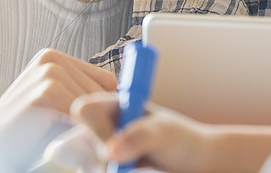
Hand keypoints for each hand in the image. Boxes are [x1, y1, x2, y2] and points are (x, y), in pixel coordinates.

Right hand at [0, 49, 116, 140]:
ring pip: (96, 107)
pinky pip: (85, 117)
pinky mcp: (49, 90)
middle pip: (104, 93)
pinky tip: (61, 144)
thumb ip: (81, 101)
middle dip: (98, 120)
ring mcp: (50, 71)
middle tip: (78, 140)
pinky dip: (82, 136)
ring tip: (61, 140)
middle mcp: (53, 58)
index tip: (103, 130)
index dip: (105, 109)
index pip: (106, 82)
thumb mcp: (54, 109)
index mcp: (55, 59)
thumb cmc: (20, 134)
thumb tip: (126, 107)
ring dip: (88, 130)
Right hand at [72, 92, 214, 172]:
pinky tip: (128, 171)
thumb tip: (110, 152)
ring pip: (85, 161)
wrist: (191, 160)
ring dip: (104, 169)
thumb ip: (139, 138)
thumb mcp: (164, 134)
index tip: (113, 148)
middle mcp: (104, 124)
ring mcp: (103, 146)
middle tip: (124, 165)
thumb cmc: (181, 140)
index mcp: (114, 104)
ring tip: (132, 167)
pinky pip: (94, 170)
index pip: (85, 109)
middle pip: (79, 139)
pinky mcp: (106, 165)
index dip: (94, 129)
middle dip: (98, 156)